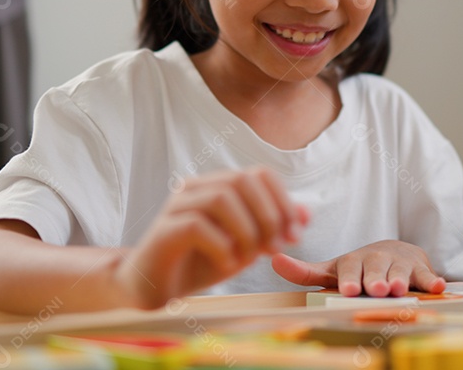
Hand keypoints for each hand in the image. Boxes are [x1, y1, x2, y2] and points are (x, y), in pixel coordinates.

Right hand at [114, 167, 308, 308]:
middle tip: (274, 249)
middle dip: (268, 216)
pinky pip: (198, 225)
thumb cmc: (200, 262)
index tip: (295, 235)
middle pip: (242, 180)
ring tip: (248, 258)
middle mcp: (196, 188)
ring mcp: (176, 206)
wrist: (155, 287)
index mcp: (217, 186)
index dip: (283, 202)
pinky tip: (226, 265)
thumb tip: (307, 213)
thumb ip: (273, 228)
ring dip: (246, 231)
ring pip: (221, 198)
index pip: (259, 174)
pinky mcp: (163, 231)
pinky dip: (222, 247)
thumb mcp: (246, 245)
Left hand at [272, 240, 445, 296]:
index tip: (348, 289)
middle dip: (374, 279)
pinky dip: (432, 281)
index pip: (349, 268)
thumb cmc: (357, 268)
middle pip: (375, 269)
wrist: (393, 252)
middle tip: (374, 289)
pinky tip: (438, 287)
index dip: (349, 278)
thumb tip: (272, 260)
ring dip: (400, 279)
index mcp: (353, 261)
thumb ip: (304, 271)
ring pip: (400, 271)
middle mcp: (376, 259)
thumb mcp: (332, 270)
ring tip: (398, 289)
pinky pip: (428, 275)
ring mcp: (399, 263)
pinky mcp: (421, 268)